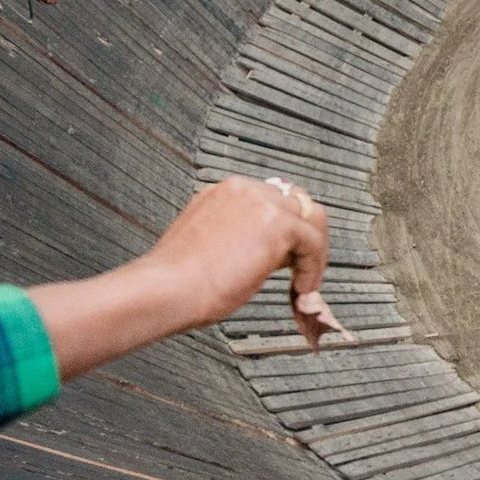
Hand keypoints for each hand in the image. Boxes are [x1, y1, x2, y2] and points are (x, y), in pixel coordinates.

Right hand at [30, 175, 348, 379]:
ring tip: (303, 283)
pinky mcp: (277, 223)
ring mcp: (261, 202)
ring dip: (314, 253)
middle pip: (298, 203)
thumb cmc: (179, 281)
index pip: (274, 200)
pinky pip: (314, 242)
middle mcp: (244, 189)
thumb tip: (273, 251)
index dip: (287, 231)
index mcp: (225, 192)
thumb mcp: (214, 246)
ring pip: (312, 220)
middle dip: (305, 237)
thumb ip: (242, 237)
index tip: (287, 260)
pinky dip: (314, 267)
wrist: (165, 290)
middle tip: (301, 271)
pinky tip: (301, 288)